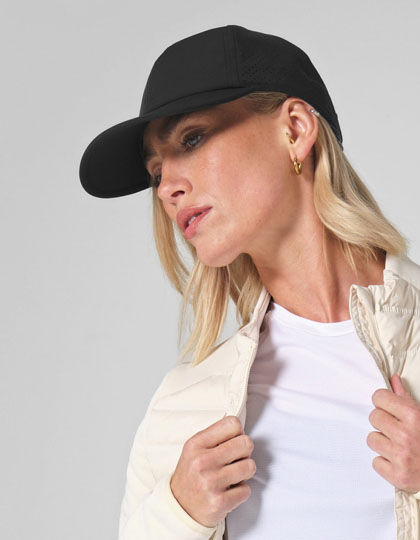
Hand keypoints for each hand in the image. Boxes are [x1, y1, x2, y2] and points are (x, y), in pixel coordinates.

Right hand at [170, 415, 255, 527]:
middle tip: (236, 459)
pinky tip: (229, 491)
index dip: (238, 433)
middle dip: (245, 452)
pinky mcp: (219, 502)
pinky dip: (241, 491)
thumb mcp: (194, 449)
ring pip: (250, 466)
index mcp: (196, 444)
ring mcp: (211, 482)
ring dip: (245, 472)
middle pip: (245, 443)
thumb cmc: (191, 475)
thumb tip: (240, 428)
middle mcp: (202, 461)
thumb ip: (215, 436)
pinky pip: (246, 490)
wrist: (179, 508)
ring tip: (233, 475)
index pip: (232, 424)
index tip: (234, 441)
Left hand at [367, 373, 419, 493]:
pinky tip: (398, 462)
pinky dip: (385, 463)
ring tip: (398, 446)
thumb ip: (405, 398)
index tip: (389, 409)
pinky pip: (375, 462)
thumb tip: (393, 378)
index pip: (379, 397)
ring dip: (382, 443)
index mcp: (413, 416)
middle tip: (396, 430)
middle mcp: (405, 435)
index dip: (383, 402)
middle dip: (382, 422)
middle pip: (373, 417)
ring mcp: (401, 457)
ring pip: (372, 439)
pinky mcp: (398, 476)